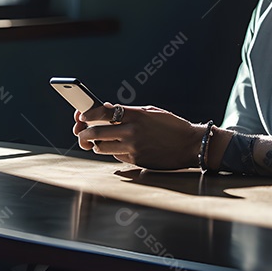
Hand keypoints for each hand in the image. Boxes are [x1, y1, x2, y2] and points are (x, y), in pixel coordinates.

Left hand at [73, 103, 204, 169]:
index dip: (87, 113)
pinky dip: (112, 151)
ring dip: (95, 144)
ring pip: (101, 147)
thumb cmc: (171, 126)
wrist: (190, 145)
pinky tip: (116, 147)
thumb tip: (106, 110)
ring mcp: (132, 148)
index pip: (102, 112)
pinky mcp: (135, 161)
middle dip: (83, 133)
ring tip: (97, 141)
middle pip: (95, 132)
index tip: (81, 115)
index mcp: (135, 115)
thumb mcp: (151, 111)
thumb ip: (128, 112)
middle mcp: (132, 131)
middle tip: (81, 132)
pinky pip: (115, 156)